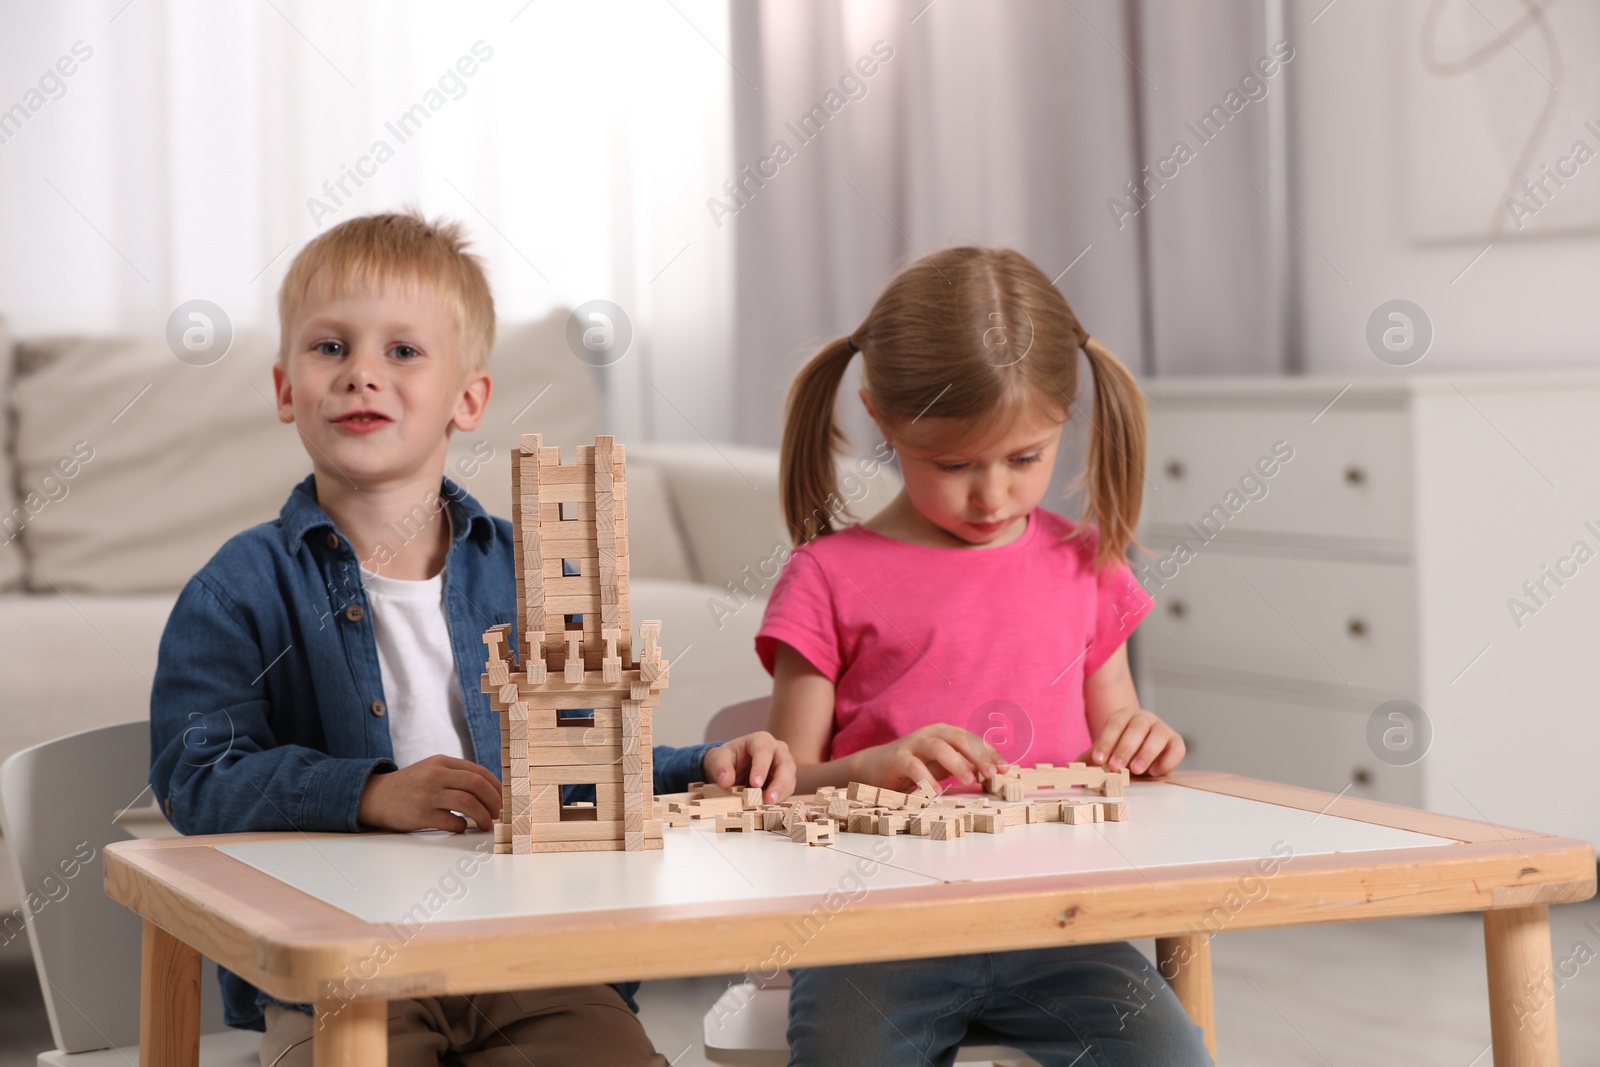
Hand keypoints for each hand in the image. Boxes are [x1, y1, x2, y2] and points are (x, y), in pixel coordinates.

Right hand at [358, 754, 501, 832]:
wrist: (375, 797)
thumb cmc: (410, 786)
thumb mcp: (431, 770)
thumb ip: (456, 775)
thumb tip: (491, 791)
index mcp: (441, 762)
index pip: (479, 772)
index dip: (496, 788)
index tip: (502, 800)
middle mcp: (435, 774)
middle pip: (477, 785)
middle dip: (494, 802)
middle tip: (497, 814)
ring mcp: (427, 794)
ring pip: (468, 803)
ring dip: (482, 816)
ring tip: (485, 824)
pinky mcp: (420, 814)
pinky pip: (452, 821)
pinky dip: (462, 827)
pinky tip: (460, 827)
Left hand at [704, 731, 795, 803]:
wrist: (733, 766)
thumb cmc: (728, 759)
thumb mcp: (719, 759)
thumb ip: (720, 767)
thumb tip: (725, 781)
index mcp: (761, 740)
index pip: (765, 750)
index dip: (761, 767)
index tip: (755, 784)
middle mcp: (777, 750)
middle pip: (785, 764)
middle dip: (779, 782)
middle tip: (768, 798)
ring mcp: (784, 765)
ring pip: (790, 778)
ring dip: (781, 793)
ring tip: (769, 804)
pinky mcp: (785, 780)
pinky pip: (787, 790)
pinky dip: (780, 798)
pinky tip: (769, 806)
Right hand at [854, 724, 1007, 792]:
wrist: (875, 767)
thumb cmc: (914, 766)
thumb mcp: (942, 766)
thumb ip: (965, 765)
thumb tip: (993, 772)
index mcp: (944, 733)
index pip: (972, 740)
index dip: (989, 753)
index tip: (1005, 769)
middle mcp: (930, 734)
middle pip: (958, 739)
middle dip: (977, 756)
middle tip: (991, 775)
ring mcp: (913, 744)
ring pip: (938, 747)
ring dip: (956, 764)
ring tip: (968, 782)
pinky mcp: (897, 758)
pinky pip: (914, 766)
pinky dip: (927, 779)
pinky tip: (936, 793)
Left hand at [1076, 707, 1184, 777]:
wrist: (1141, 752)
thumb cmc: (1119, 752)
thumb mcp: (1104, 753)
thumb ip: (1089, 760)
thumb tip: (1070, 770)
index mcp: (1124, 716)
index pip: (1115, 724)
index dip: (1106, 741)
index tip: (1098, 760)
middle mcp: (1144, 718)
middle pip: (1136, 728)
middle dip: (1125, 748)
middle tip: (1115, 767)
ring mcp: (1161, 728)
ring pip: (1158, 735)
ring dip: (1146, 753)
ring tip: (1137, 770)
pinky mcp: (1175, 742)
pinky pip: (1177, 748)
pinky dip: (1168, 760)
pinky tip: (1155, 772)